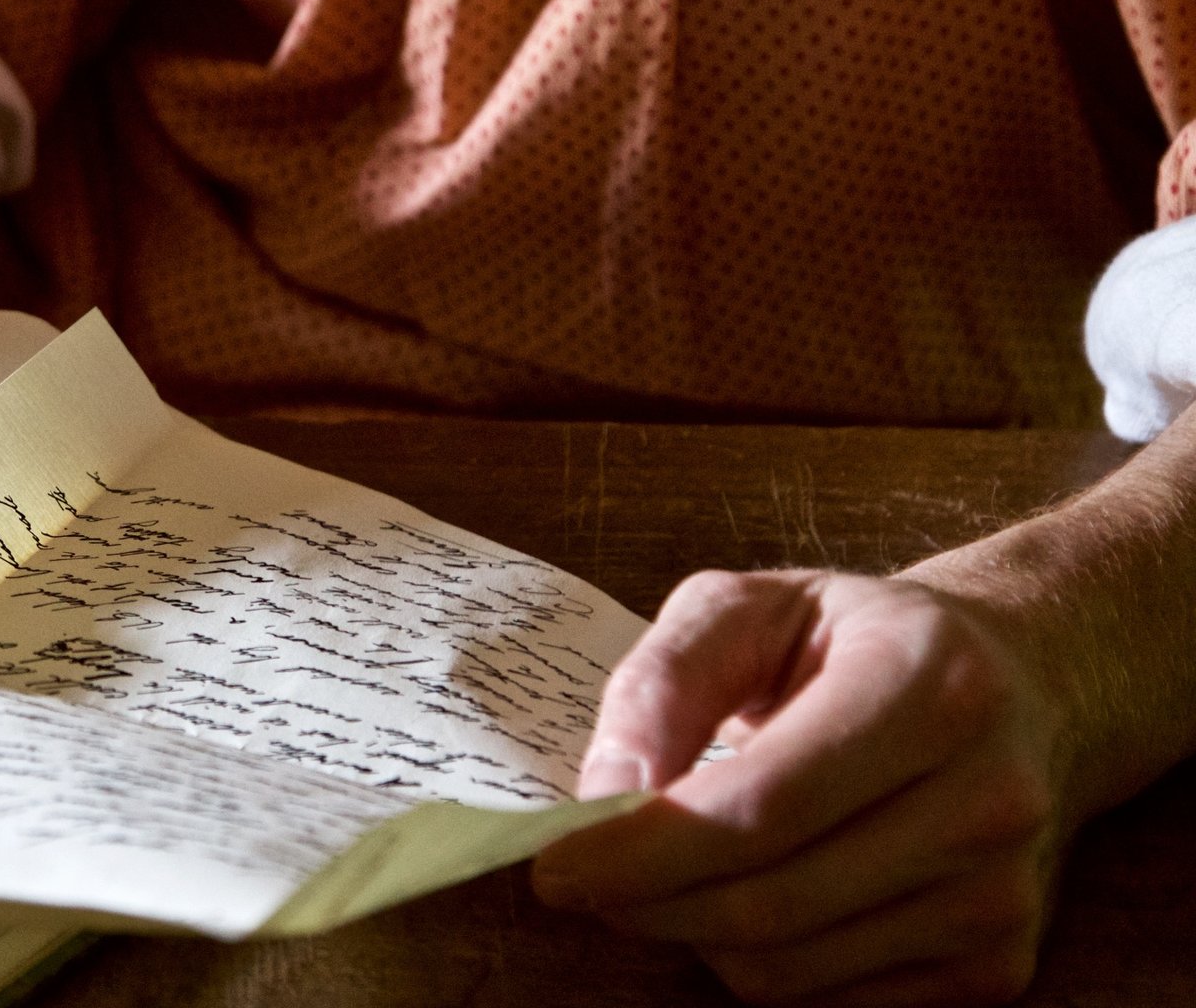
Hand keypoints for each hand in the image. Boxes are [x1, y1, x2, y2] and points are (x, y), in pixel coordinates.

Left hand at [533, 570, 1069, 1005]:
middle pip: (770, 901)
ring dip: (694, 932)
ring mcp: (1001, 894)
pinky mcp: (997, 966)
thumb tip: (605, 797)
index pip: (761, 805)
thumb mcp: (747, 607)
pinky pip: (829, 1000)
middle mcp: (988, 797)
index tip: (556, 862)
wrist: (1021, 688)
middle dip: (647, 900)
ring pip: (789, 968)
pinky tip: (752, 891)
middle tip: (583, 876)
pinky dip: (760, 960)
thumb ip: (662, 682)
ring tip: (670, 871)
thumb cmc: (853, 640)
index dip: (644, 849)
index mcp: (930, 685)